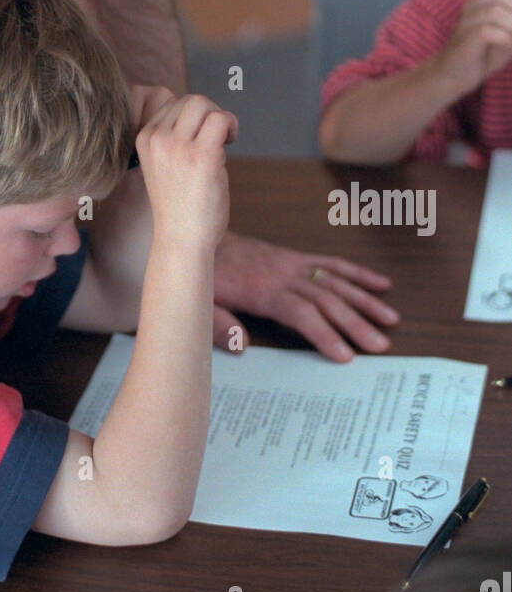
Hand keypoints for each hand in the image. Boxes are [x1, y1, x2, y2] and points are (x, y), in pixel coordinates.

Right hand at [136, 92, 237, 251]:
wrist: (181, 240)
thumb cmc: (177, 205)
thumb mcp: (161, 165)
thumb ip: (172, 138)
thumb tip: (201, 110)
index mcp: (144, 138)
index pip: (172, 104)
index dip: (193, 117)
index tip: (200, 137)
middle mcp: (158, 139)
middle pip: (190, 100)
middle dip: (209, 113)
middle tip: (217, 138)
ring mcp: (178, 147)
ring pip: (204, 105)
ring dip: (221, 118)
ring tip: (224, 139)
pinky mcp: (202, 157)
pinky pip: (221, 120)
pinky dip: (231, 126)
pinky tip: (231, 142)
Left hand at [211, 233, 398, 361]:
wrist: (203, 236)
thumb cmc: (205, 274)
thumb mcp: (201, 301)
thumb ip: (218, 324)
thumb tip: (241, 346)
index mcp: (262, 290)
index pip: (300, 314)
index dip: (324, 333)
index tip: (345, 355)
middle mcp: (284, 276)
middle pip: (326, 301)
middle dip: (355, 323)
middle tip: (380, 345)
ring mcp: (294, 265)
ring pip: (336, 282)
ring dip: (365, 300)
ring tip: (391, 320)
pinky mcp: (297, 258)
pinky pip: (332, 264)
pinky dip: (357, 273)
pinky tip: (381, 284)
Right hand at [435, 0, 511, 97]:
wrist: (453, 75)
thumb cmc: (485, 53)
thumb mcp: (508, 32)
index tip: (511, 22)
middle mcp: (472, 5)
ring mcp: (465, 21)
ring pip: (494, 11)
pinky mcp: (463, 39)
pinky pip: (485, 32)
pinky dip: (504, 39)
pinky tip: (509, 47)